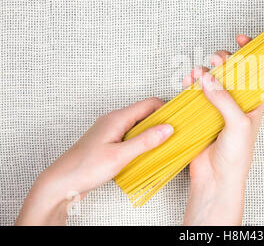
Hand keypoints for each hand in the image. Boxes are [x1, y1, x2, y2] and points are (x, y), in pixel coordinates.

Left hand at [16, 98, 173, 224]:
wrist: (61, 182)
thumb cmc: (85, 168)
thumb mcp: (120, 155)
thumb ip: (145, 141)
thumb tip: (167, 129)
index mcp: (117, 118)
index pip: (149, 104)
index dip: (166, 110)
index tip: (179, 120)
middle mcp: (114, 120)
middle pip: (145, 114)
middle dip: (161, 122)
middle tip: (175, 135)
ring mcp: (111, 131)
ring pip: (138, 126)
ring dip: (152, 134)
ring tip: (164, 146)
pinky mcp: (109, 142)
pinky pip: (131, 137)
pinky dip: (141, 143)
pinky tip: (146, 154)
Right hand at [183, 35, 263, 225]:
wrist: (216, 179)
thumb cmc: (236, 156)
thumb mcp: (238, 125)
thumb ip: (224, 100)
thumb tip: (209, 78)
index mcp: (253, 103)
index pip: (255, 72)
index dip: (251, 52)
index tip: (242, 39)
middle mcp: (236, 102)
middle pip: (230, 72)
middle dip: (222, 61)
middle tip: (215, 62)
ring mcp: (218, 107)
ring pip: (211, 80)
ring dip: (203, 72)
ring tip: (194, 74)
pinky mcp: (201, 114)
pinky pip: (196, 93)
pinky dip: (191, 85)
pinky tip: (187, 83)